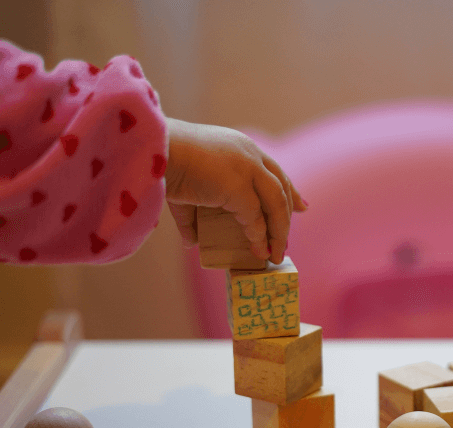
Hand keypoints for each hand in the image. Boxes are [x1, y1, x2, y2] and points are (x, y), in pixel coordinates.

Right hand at [163, 118, 306, 263]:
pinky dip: (259, 237)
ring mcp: (247, 168)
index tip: (302, 207)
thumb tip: (192, 243)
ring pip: (276, 203)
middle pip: (281, 187)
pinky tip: (259, 251)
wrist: (150, 149)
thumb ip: (192, 215)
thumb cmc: (162, 162)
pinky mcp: (238, 186)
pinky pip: (255, 218)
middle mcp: (249, 155)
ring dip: (278, 232)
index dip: (289, 190)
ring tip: (275, 255)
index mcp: (240, 147)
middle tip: (287, 240)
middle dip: (290, 214)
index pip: (274, 170)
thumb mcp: (184, 187)